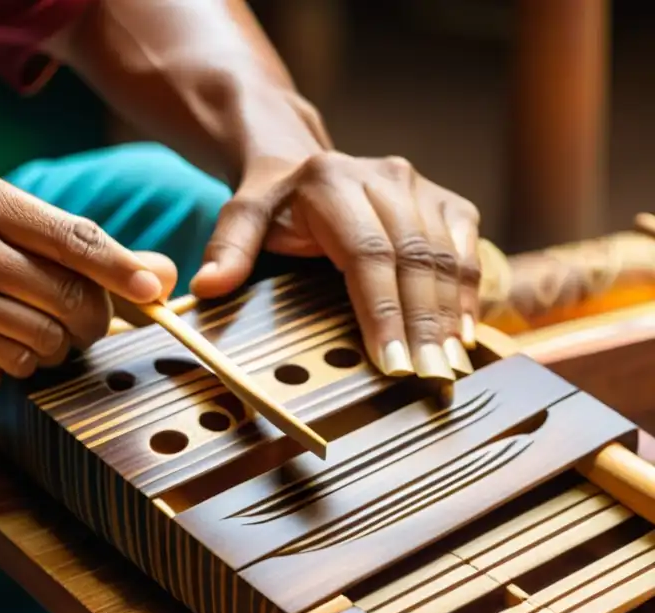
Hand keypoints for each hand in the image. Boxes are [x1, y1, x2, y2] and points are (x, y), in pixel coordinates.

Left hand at [191, 152, 480, 379]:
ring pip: (447, 258)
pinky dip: (469, 296)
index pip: (368, 254)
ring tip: (451, 368)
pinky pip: (468, 252)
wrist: (305, 169)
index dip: (383, 311)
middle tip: (430, 379)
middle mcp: (385, 177)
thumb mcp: (242, 217)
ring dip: (451, 317)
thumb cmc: (274, 206)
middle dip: (423, 325)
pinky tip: (465, 337)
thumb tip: (207, 287)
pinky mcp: (448, 202)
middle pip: (414, 259)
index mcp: (332, 181)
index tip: (392, 364)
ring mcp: (421, 187)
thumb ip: (228, 249)